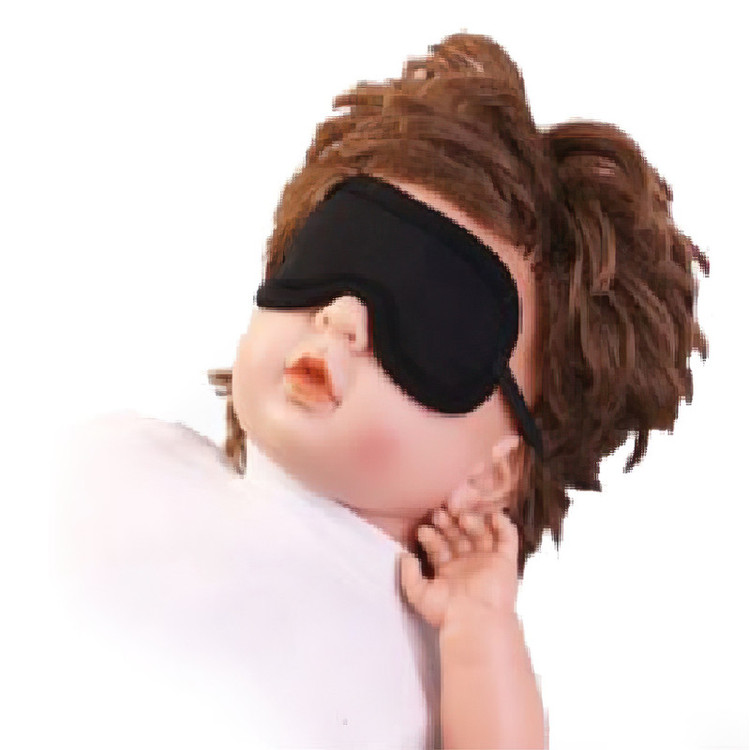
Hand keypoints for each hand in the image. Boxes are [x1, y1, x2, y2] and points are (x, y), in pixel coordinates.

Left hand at [399, 438, 520, 629]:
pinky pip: (508, 537)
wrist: (475, 622)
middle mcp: (467, 563)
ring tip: (462, 518)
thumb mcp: (419, 594)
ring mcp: (487, 560)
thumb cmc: (447, 613)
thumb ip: (409, 574)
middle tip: (440, 514)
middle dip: (449, 523)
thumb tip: (404, 555)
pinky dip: (503, 524)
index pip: (438, 545)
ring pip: (480, 532)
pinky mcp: (505, 561)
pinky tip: (491, 517)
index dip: (431, 536)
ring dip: (472, 520)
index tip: (424, 530)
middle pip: (458, 534)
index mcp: (448, 570)